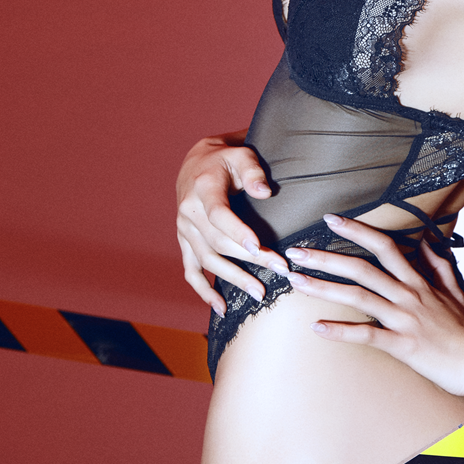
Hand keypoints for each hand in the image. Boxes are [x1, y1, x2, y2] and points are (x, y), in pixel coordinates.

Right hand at [175, 135, 287, 315]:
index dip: (237, 232)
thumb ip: (254, 172)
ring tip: (259, 293)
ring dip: (233, 279)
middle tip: (279, 271)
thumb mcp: (242, 156)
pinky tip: (222, 307)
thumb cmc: (226, 160)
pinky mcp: (185, 242)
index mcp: (203, 189)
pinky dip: (203, 290)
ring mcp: (184, 230)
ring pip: (207, 260)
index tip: (258, 248)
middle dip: (249, 260)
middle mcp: (188, 212)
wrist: (197, 164)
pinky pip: (190, 270)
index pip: (219, 214)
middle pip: (218, 242)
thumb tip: (265, 193)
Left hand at [283, 214, 463, 396]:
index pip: (384, 246)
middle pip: (361, 268)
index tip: (330, 219)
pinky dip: (341, 331)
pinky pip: (367, 335)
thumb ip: (440, 265)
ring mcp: (404, 319)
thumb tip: (430, 242)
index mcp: (417, 281)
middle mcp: (408, 294)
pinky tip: (317, 327)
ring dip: (323, 288)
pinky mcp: (402, 344)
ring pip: (358, 296)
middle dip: (325, 257)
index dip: (357, 229)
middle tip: (295, 251)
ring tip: (296, 281)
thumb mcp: (456, 289)